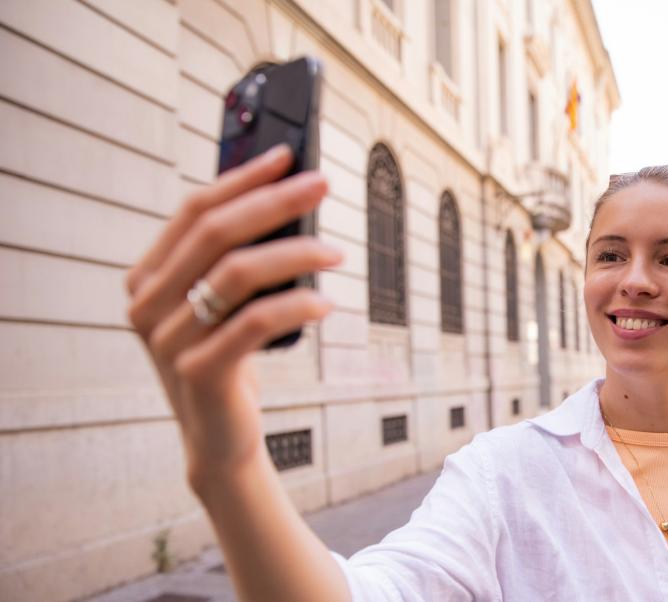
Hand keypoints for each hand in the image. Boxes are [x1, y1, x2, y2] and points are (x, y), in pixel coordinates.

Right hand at [125, 145, 339, 492]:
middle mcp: (147, 304)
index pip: (194, 210)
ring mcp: (168, 339)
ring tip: (334, 252)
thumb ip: (234, 260)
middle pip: (215, 232)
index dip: (242, 178)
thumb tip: (288, 199)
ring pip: (236, 272)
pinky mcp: (199, 371)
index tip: (287, 156)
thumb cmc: (229, 360)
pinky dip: (296, 305)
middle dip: (274, 201)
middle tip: (322, 186)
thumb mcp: (224, 305)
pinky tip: (324, 303)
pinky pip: (254, 321)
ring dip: (295, 253)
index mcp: (148, 277)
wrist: (220, 438)